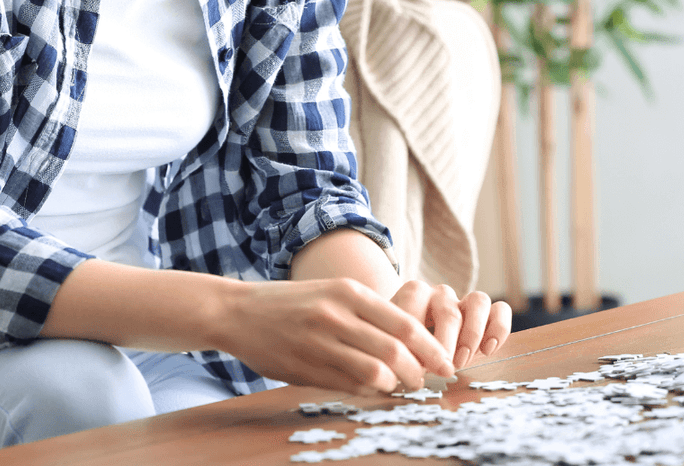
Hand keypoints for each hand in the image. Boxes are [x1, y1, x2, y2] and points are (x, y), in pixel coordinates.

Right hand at [217, 278, 454, 394]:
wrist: (238, 311)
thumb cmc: (295, 302)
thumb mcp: (334, 292)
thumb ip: (370, 313)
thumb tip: (413, 341)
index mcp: (349, 292)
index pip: (405, 325)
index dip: (432, 349)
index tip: (446, 364)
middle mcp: (336, 315)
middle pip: (395, 352)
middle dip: (418, 373)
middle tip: (425, 381)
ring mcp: (318, 343)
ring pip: (374, 373)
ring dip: (394, 385)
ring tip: (400, 387)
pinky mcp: (304, 367)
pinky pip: (348, 386)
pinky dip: (368, 392)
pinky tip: (372, 389)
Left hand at [389, 281, 511, 369]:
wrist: (417, 341)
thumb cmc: (405, 345)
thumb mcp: (396, 345)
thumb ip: (399, 350)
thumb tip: (403, 369)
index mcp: (414, 293)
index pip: (414, 304)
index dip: (413, 338)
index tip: (412, 366)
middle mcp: (441, 293)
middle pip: (449, 312)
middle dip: (446, 345)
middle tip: (441, 369)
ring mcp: (465, 299)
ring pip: (479, 301)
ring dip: (472, 335)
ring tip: (462, 360)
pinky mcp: (488, 311)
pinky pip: (501, 309)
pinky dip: (498, 329)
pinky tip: (488, 350)